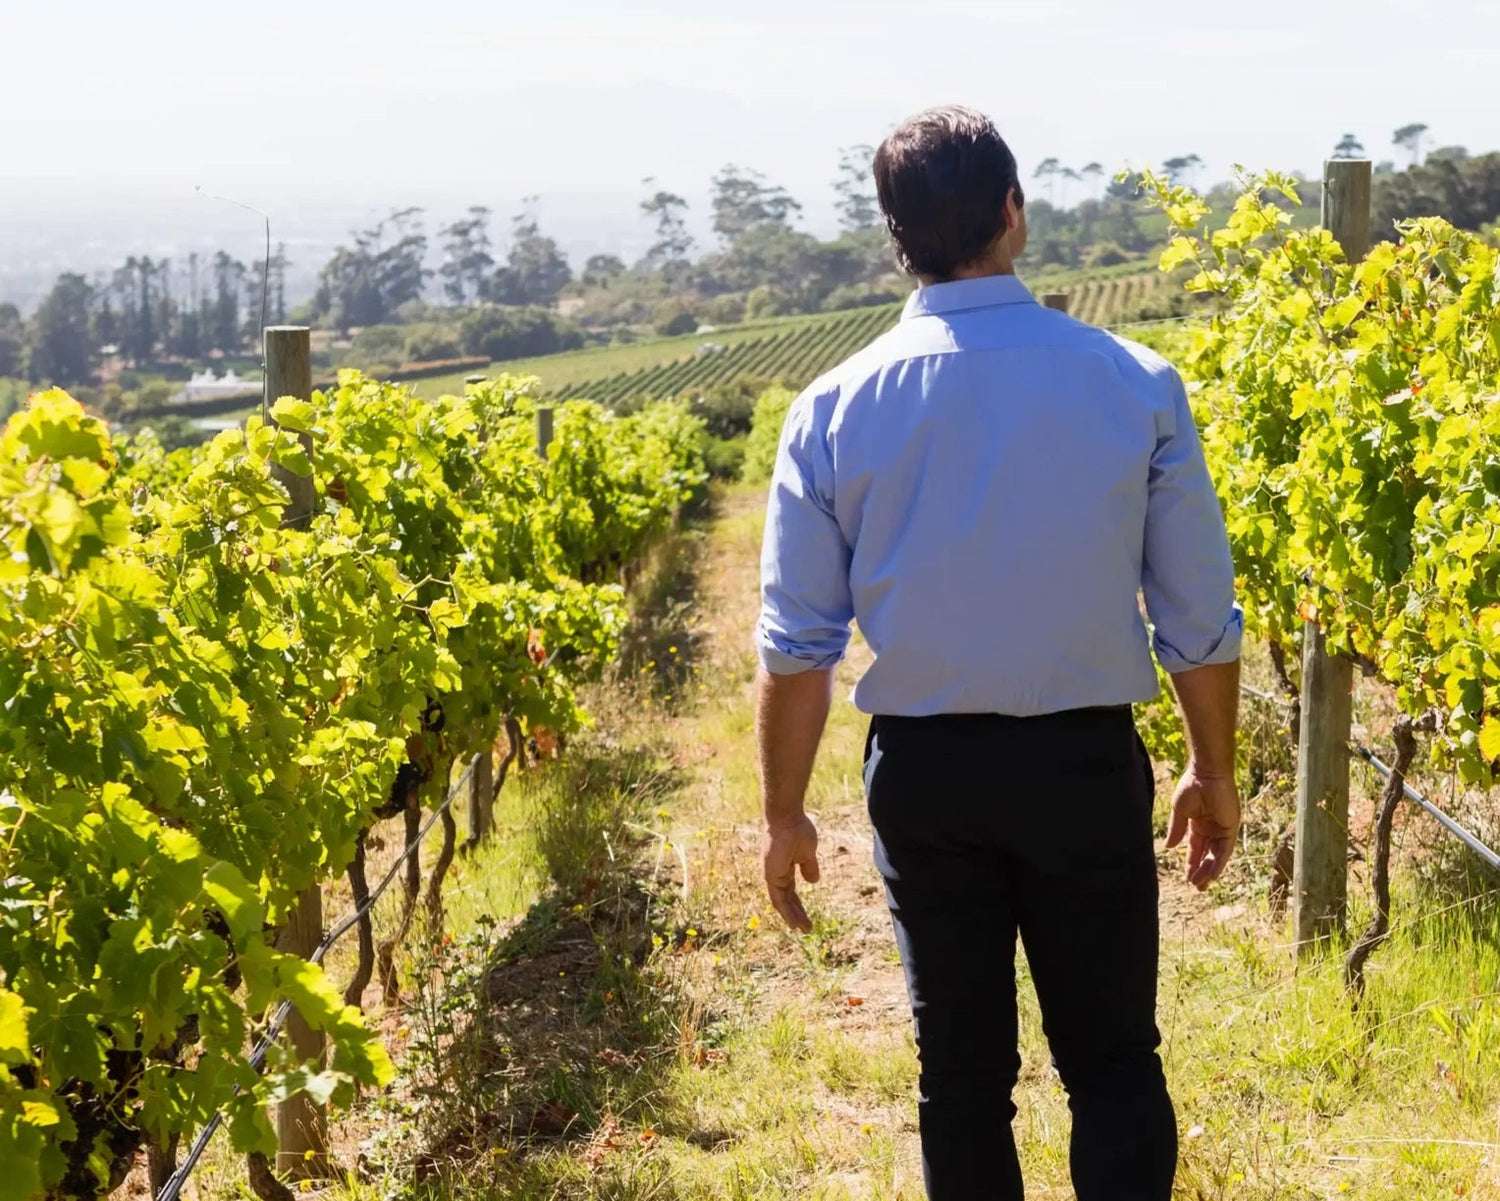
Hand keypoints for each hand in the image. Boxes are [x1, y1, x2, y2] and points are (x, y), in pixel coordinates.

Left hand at [762, 814, 819, 931]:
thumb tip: (814, 881)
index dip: (796, 904)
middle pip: (785, 898)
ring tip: (804, 930)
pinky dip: (787, 911)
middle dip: (796, 914)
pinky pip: (778, 898)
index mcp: (782, 867)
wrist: (787, 817)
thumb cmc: (797, 829)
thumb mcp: (808, 852)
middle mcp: (774, 873)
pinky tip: (795, 922)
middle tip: (806, 928)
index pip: (789, 890)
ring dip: (792, 917)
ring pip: (781, 902)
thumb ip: (808, 867)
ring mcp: (771, 874)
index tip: (805, 916)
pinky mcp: (771, 874)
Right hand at [1165, 766, 1238, 890]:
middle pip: (1206, 855)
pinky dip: (1219, 862)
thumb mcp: (1179, 811)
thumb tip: (1169, 847)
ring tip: (1200, 885)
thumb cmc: (1191, 786)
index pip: (1195, 848)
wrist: (1206, 773)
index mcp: (1198, 824)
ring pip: (1216, 855)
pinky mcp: (1231, 828)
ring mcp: (1222, 829)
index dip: (1191, 862)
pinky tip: (1212, 874)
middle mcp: (1211, 828)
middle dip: (1201, 871)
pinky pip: (1225, 850)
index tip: (1187, 878)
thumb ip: (1176, 830)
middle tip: (1197, 888)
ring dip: (1209, 870)